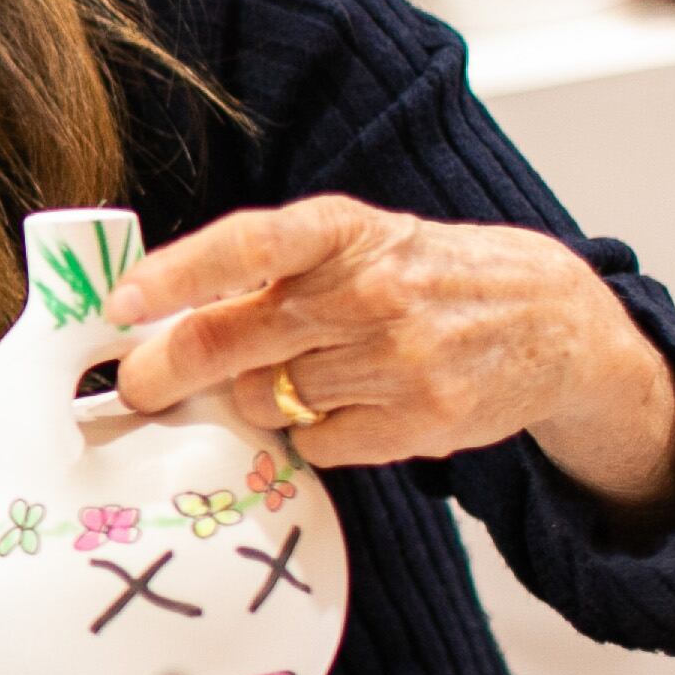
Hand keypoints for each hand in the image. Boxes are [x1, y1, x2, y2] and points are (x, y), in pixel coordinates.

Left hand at [112, 195, 674, 511]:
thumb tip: (163, 318)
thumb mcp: (358, 245)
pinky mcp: (420, 422)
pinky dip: (312, 432)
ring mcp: (399, 361)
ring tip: (298, 374)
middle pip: (233, 341)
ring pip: (267, 400)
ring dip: (258, 397)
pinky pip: (317, 443)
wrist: (553, 321)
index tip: (121, 302)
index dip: (177, 275)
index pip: (248, 245)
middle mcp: (371, 291)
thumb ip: (271, 274)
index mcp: (346, 231)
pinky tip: (346, 404)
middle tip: (139, 384)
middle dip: (169, 368)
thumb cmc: (430, 276)